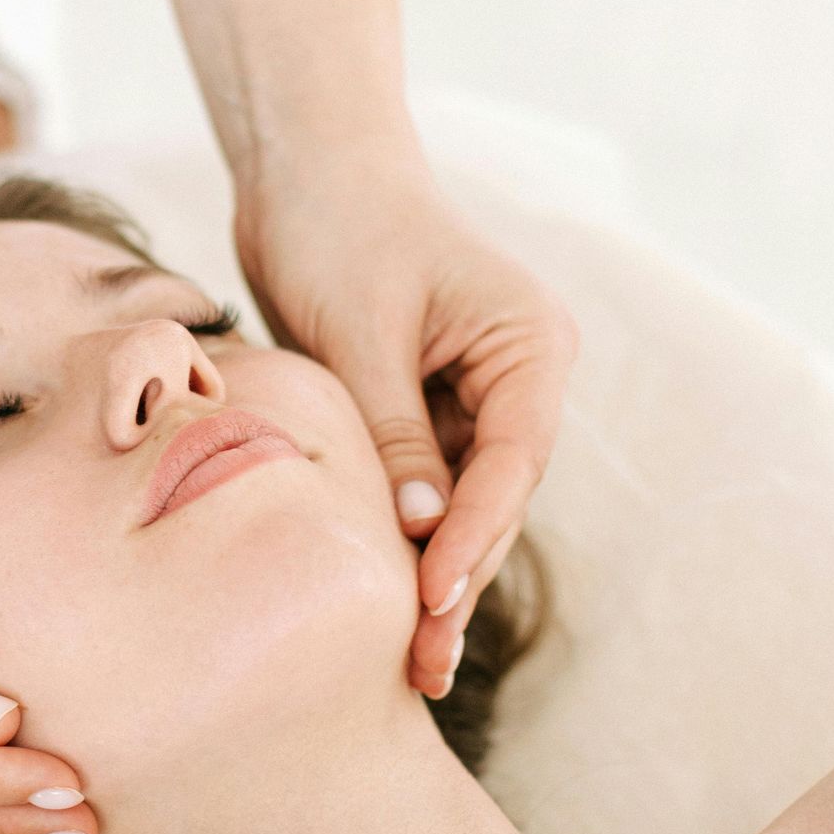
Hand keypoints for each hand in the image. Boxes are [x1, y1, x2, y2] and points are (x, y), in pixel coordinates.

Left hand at [237, 139, 576, 694]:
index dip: (473, 536)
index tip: (434, 598)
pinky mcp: (426, 408)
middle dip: (459, 578)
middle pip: (496, 498)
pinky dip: (403, 538)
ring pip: (463, 505)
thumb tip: (417, 533)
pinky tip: (384, 604)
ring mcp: (475, 397)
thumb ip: (392, 431)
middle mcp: (518, 378)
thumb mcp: (361, 331)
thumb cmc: (338, 225)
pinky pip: (424, 486)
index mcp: (530, 346)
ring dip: (434, 574)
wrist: (303, 169)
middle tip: (423, 663)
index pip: (512, 460)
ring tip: (409, 662)